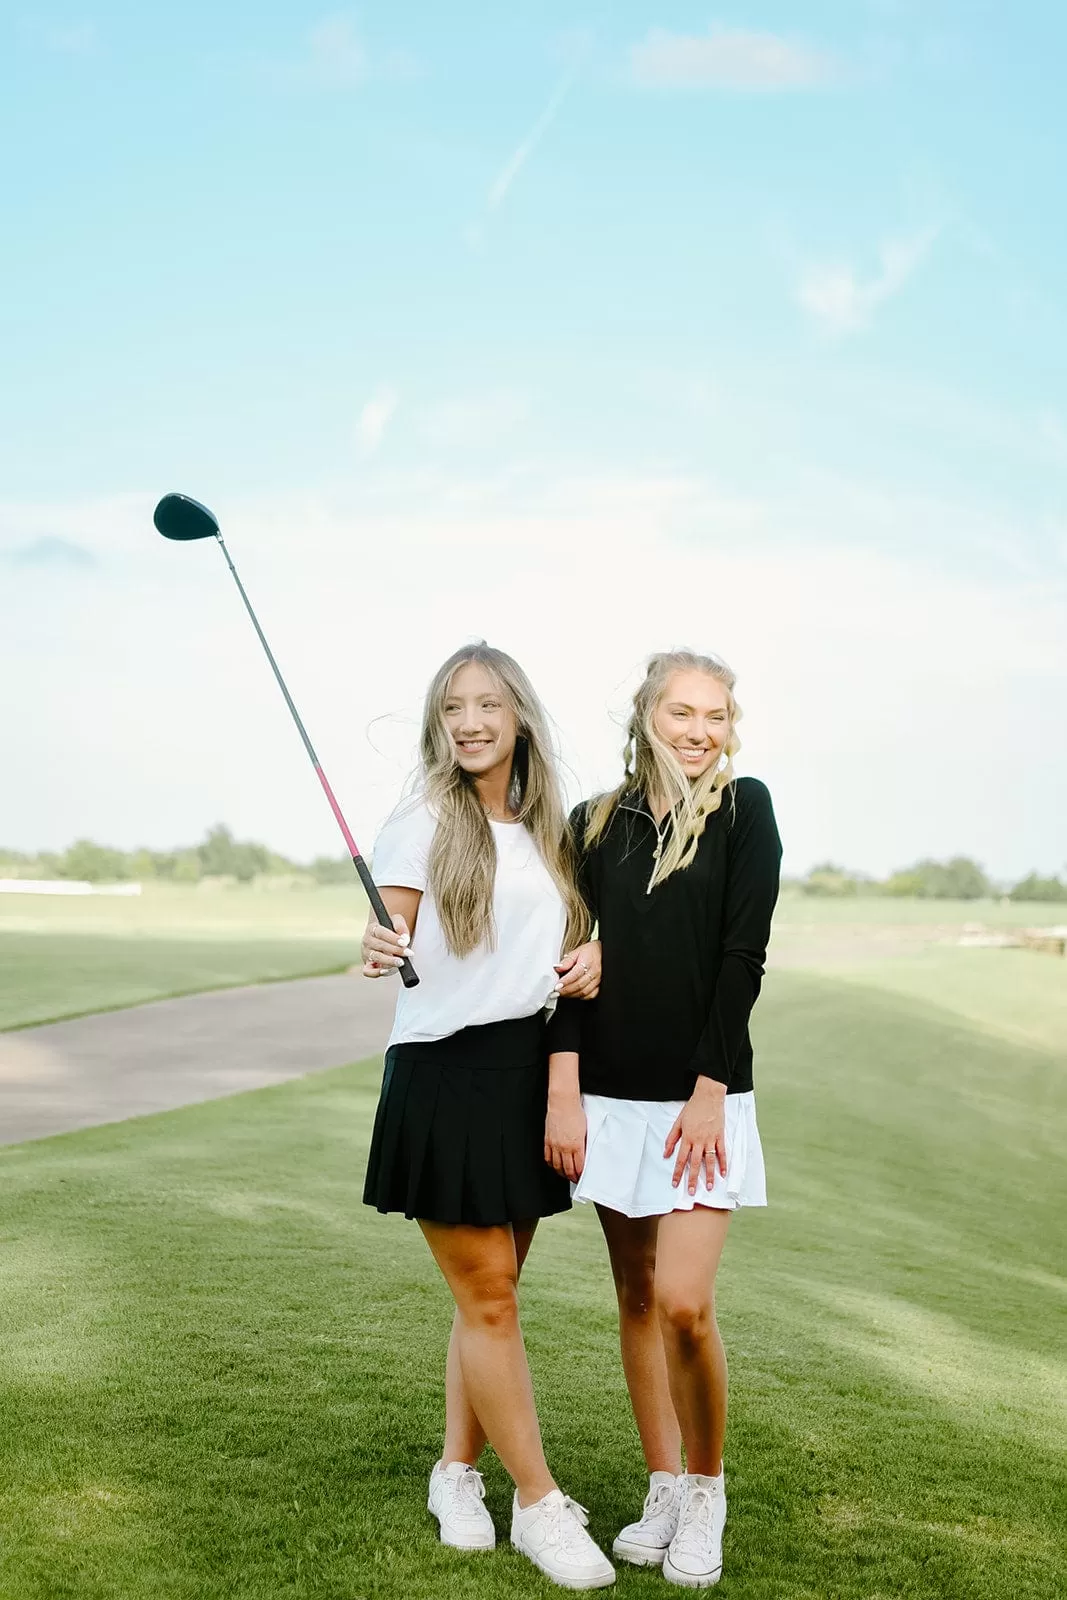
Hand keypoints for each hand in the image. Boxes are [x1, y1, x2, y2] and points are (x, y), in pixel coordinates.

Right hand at [361, 913, 410, 977]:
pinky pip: (368, 971)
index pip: (381, 932)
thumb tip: (404, 939)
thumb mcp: (397, 921)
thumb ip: (401, 927)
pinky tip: (386, 971)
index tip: (404, 942)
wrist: (385, 938)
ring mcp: (366, 953)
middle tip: (408, 953)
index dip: (393, 938)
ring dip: (389, 961)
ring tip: (401, 962)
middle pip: (380, 945)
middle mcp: (367, 941)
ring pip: (375, 957)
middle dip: (395, 950)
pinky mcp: (367, 965)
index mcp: (372, 928)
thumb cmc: (391, 929)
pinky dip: (375, 972)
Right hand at [545, 1096, 586, 1181]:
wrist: (563, 1103)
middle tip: (574, 1179)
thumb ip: (584, 1143)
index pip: (578, 1166)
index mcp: (576, 1145)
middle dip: (571, 1177)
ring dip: (561, 1172)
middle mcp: (564, 1147)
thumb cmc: (575, 1112)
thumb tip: (584, 1153)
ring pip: (556, 1165)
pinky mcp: (547, 1140)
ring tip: (564, 1174)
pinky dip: (551, 1163)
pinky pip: (547, 1157)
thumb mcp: (586, 1130)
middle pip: (567, 1169)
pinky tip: (554, 1164)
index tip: (581, 1176)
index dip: (580, 1174)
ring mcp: (554, 1144)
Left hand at [555, 939, 600, 998]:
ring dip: (571, 994)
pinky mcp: (599, 985)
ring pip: (584, 992)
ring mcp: (597, 980)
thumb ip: (567, 961)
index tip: (557, 986)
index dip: (566, 981)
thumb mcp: (576, 952)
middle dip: (566, 990)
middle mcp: (594, 972)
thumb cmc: (589, 952)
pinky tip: (574, 994)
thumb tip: (557, 968)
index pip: (576, 974)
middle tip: (556, 992)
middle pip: (579, 985)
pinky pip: (590, 995)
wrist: (601, 952)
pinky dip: (581, 997)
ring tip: (562, 993)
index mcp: (588, 962)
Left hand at [664, 1080, 727, 1196]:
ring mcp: (710, 1139)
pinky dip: (723, 1163)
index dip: (678, 1173)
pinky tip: (723, 1173)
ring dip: (708, 1175)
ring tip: (709, 1187)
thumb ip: (672, 1139)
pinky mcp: (720, 1136)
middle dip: (692, 1179)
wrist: (708, 1097)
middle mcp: (699, 1141)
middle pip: (695, 1163)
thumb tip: (665, 1153)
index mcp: (687, 1138)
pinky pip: (722, 1152)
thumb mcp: (678, 1122)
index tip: (675, 1183)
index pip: (681, 1159)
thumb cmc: (692, 1108)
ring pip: (710, 1161)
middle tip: (691, 1192)